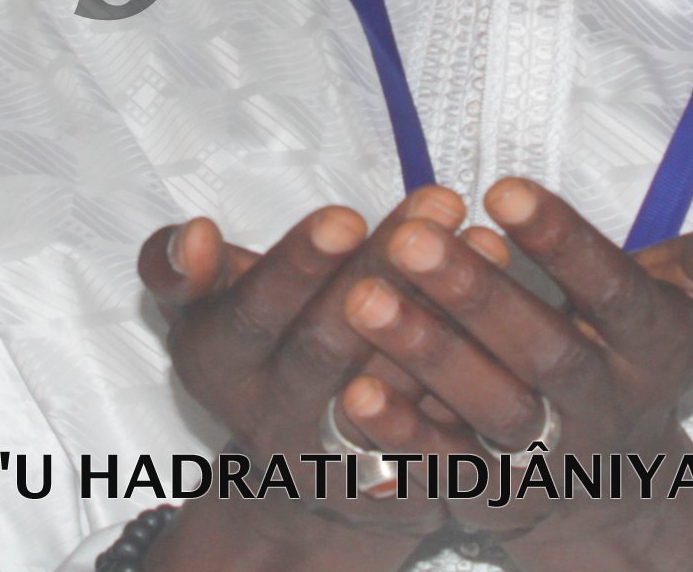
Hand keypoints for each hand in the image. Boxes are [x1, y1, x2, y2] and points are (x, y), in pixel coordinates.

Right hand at [137, 196, 467, 571]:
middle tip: (436, 201)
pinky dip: (480, 369)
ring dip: (442, 314)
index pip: (251, 316)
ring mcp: (338, 463)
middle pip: (327, 346)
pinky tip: (513, 312)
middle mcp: (272, 421)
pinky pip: (446, 431)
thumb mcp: (203, 309)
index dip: (295, 267)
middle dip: (382, 268)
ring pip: (395, 388)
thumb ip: (179, 269)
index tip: (345, 215)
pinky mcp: (402, 490)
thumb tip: (196, 235)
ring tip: (482, 244)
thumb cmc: (260, 352)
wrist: (302, 477)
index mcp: (218, 366)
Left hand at [334, 180, 692, 570]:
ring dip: (428, 358)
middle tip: (409, 240)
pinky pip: (449, 469)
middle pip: (545, 352)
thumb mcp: (691, 311)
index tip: (503, 188)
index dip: (563, 243)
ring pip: (490, 411)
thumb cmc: (637, 362)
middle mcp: (605, 409)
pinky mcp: (499, 501)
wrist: (624, 496)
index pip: (616, 293)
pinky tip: (353, 390)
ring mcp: (552, 461)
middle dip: (476, 295)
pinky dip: (403, 437)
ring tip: (363, 299)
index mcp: (652, 351)